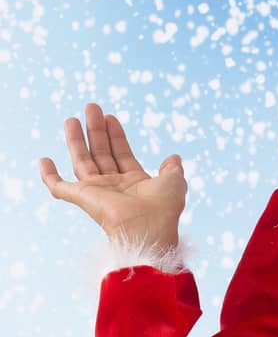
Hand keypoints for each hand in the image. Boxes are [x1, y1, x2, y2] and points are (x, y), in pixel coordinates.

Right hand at [38, 102, 186, 247]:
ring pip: (82, 161)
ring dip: (76, 140)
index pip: (121, 153)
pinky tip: (43, 160)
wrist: (148, 229)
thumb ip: (173, 169)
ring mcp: (97, 192)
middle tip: (92, 107)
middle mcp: (114, 187)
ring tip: (72, 119)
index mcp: (134, 183)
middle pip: (101, 153)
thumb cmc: (163, 210)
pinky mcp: (82, 198)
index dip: (116, 135)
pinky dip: (49, 175)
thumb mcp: (175, 183)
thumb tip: (174, 158)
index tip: (110, 117)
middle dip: (96, 130)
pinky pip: (59, 187)